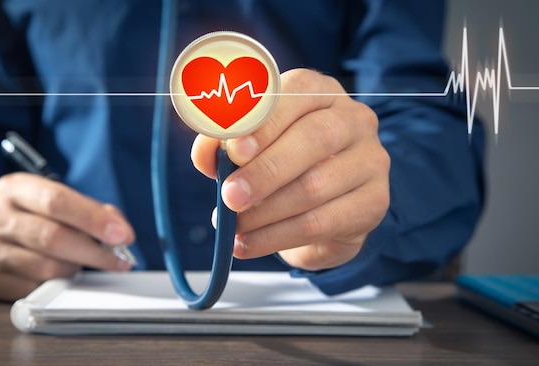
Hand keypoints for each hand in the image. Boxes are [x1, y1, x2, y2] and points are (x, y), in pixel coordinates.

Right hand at [0, 173, 134, 300]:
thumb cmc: (35, 216)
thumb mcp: (59, 202)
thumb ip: (92, 211)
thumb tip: (121, 232)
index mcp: (16, 188)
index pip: (58, 201)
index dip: (94, 220)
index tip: (123, 235)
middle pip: (53, 237)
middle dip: (94, 252)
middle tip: (120, 260)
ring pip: (46, 267)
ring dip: (74, 269)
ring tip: (81, 263)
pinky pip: (33, 289)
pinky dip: (55, 286)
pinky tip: (59, 276)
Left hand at [191, 68, 389, 270]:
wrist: (325, 211)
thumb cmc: (282, 168)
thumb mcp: (249, 149)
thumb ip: (223, 145)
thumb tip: (205, 154)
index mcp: (320, 93)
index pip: (299, 93)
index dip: (265, 121)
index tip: (234, 151)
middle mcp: (353, 120)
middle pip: (314, 138)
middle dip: (265, 171)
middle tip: (230, 196)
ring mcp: (370, 160)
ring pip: (316, 186)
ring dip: (266, 212)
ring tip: (234, 226)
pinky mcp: (374, 203)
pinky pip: (321, 223)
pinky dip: (276, 237)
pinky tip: (249, 244)